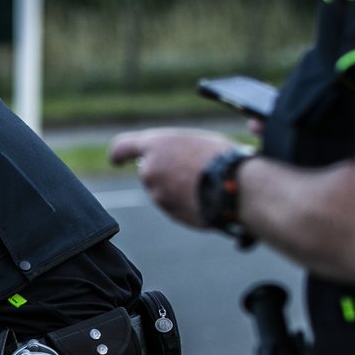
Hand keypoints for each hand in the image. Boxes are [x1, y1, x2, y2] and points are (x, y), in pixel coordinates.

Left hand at [108, 128, 239, 228]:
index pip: (122, 148)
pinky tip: (208, 195)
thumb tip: (167, 162)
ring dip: (177, 188)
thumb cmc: (222, 157)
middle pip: (149, 172)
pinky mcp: (171, 213)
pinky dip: (187, 202)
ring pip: (162, 190)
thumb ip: (172, 150)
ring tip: (207, 181)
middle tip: (191, 168)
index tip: (116, 161)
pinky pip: (175, 206)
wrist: (238, 186)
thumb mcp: (193, 141)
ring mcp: (159, 195)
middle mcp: (150, 170)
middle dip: (163, 172)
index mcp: (155, 146)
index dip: (119, 154)